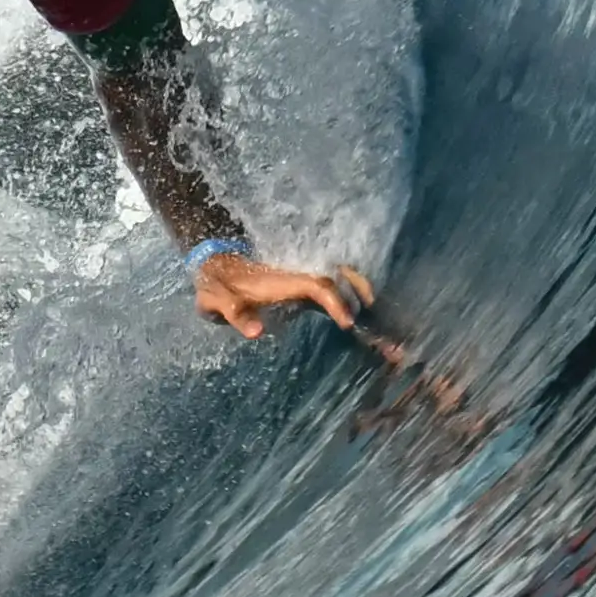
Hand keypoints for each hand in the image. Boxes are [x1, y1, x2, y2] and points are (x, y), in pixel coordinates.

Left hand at [192, 250, 376, 341]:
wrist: (213, 265)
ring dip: (360, 291)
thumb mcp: (217, 298)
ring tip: (379, 320)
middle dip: (362, 289)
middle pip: (338, 274)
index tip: (348, 322)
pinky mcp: (299, 287)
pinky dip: (347, 297)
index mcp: (282, 278)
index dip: (335, 300)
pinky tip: (360, 316)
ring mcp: (300, 279)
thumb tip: (257, 331)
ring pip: (338, 278)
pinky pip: (328, 288)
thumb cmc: (216, 284)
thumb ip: (235, 313)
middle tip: (382, 318)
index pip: (316, 284)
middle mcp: (297, 275)